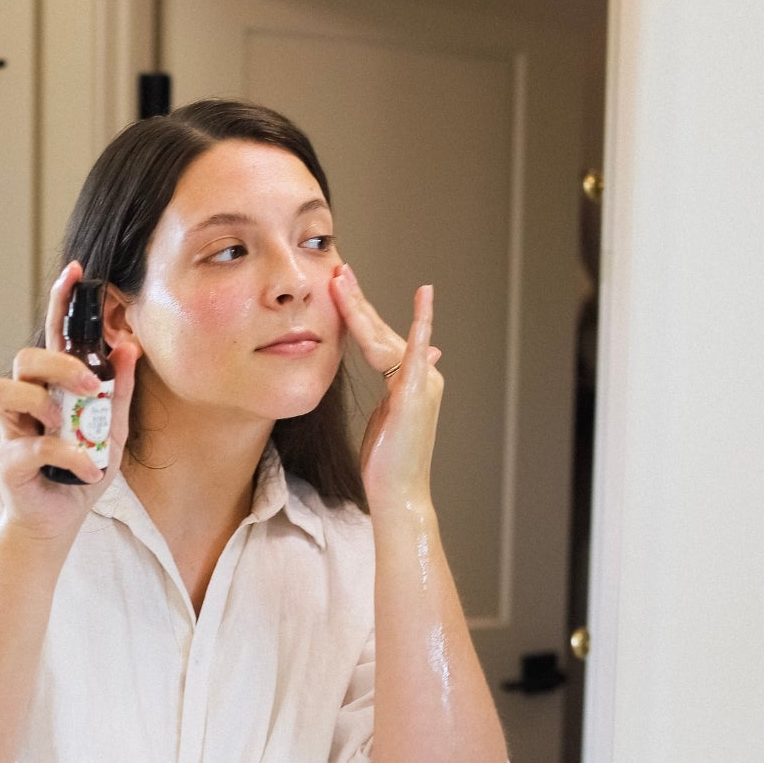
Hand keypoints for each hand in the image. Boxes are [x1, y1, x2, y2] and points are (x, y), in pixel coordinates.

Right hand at [0, 260, 140, 545]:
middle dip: (58, 363)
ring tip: (75, 431)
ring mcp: (12, 429)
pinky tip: (89, 468)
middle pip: (26, 357)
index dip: (61, 302)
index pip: (54, 335)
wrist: (59, 522)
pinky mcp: (8, 460)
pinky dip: (67, 455)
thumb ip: (119, 391)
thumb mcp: (113, 430)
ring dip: (46, 404)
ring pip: (7, 389)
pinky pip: (33, 444)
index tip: (75, 272)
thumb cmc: (80, 472)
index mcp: (53, 387)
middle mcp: (27, 401)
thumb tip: (129, 346)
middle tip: (90, 384)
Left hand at [330, 263, 443, 509]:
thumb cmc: (387, 462)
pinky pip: (415, 353)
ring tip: (343, 281)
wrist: (398, 492)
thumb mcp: (386, 419)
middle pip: (382, 331)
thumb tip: (397, 375)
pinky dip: (421, 325)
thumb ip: (392, 393)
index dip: (360, 314)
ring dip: (362, 308)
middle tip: (339, 270)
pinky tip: (424, 300)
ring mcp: (422, 383)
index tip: (340, 288)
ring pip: (386, 337)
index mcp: (409, 380)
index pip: (379, 338)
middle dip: (358, 301)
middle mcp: (421, 375)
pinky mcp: (416, 393)